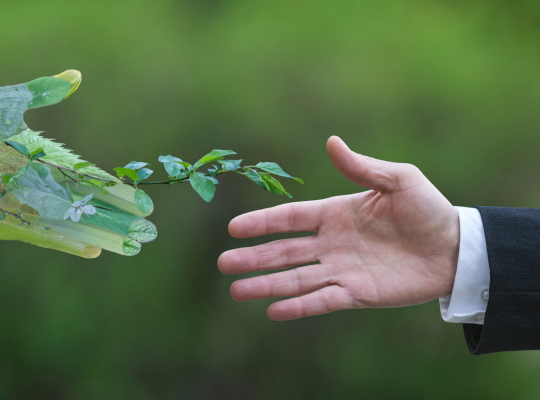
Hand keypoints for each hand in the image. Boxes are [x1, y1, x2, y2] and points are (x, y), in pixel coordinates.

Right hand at [218, 136, 459, 319]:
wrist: (456, 248)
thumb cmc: (428, 209)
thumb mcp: (399, 180)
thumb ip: (362, 167)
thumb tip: (331, 141)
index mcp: (335, 214)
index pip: (290, 218)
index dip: (262, 222)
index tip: (234, 228)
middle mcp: (332, 243)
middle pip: (283, 251)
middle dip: (253, 258)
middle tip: (223, 263)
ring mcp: (341, 270)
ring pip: (296, 278)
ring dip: (266, 285)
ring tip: (236, 291)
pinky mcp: (357, 294)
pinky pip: (322, 300)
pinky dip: (299, 306)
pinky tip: (273, 312)